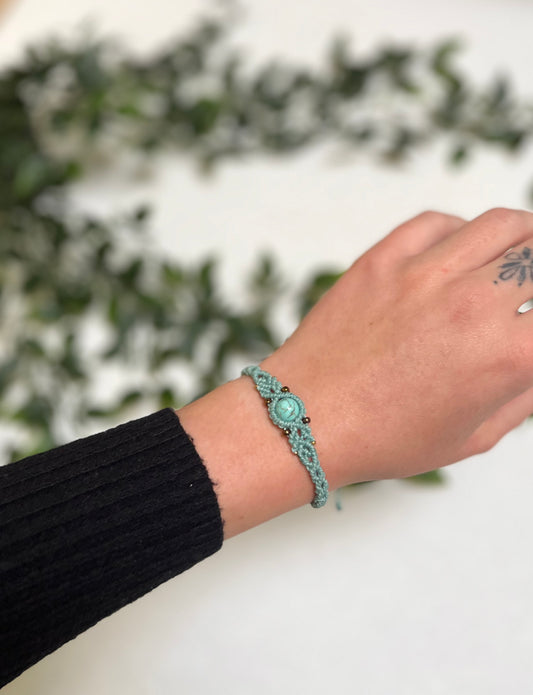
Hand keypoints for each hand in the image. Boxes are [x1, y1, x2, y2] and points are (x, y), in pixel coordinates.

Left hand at [260, 208, 532, 488]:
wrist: (305, 421)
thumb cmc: (384, 439)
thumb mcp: (472, 437)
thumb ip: (522, 396)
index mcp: (504, 355)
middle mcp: (472, 305)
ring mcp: (424, 275)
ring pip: (502, 225)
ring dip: (525, 234)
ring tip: (523, 248)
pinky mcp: (383, 260)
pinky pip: (437, 222)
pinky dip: (462, 229)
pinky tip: (462, 246)